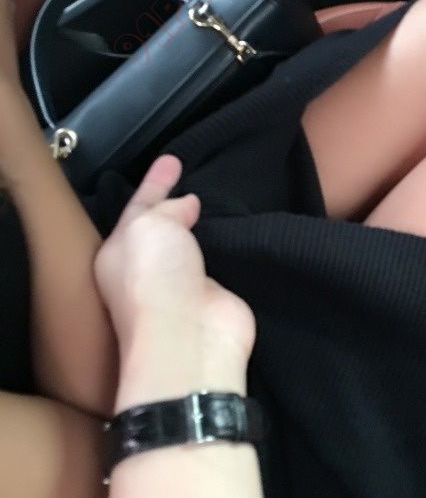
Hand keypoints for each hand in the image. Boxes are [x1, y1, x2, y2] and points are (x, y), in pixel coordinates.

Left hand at [95, 155, 254, 409]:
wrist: (189, 338)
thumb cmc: (155, 278)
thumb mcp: (149, 226)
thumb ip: (165, 209)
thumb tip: (186, 206)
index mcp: (118, 252)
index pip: (137, 206)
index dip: (153, 182)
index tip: (172, 159)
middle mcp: (146, 270)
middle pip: (160, 226)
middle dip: (172, 204)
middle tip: (188, 176)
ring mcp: (182, 285)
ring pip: (189, 245)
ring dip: (199, 227)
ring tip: (212, 201)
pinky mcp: (213, 298)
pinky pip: (219, 263)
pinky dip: (226, 249)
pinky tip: (235, 235)